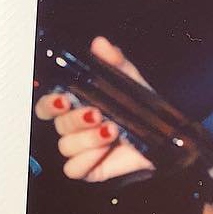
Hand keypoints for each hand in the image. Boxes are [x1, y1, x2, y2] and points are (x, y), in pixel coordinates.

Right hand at [34, 36, 153, 181]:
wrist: (164, 137)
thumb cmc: (141, 108)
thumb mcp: (130, 80)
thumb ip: (114, 62)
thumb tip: (100, 44)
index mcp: (76, 105)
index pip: (48, 106)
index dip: (50, 104)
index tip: (64, 99)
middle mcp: (74, 128)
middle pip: (59, 125)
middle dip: (76, 119)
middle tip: (96, 113)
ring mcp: (80, 150)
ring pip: (66, 146)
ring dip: (88, 139)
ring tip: (113, 130)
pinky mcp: (89, 169)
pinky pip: (74, 169)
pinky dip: (87, 160)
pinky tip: (105, 151)